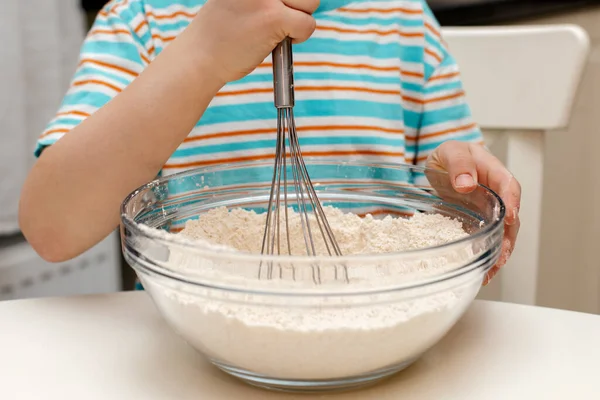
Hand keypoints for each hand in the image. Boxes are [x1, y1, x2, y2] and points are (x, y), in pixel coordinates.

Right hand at [186, 0, 318, 83]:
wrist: (199, 57)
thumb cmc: (218, 34)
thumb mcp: (239, 0)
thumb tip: (292, 0)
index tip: (280, 7)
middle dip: (299, 5)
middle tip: (280, 20)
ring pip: (311, 1)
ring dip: (301, 18)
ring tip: (278, 29)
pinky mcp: (274, 17)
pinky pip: (308, 24)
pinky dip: (300, 37)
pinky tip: (279, 42)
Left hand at [426, 141, 520, 284]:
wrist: (442, 163)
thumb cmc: (450, 154)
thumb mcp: (451, 151)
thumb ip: (459, 164)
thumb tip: (466, 184)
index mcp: (494, 172)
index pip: (509, 186)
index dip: (512, 202)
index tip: (510, 218)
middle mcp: (497, 194)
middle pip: (510, 217)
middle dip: (508, 239)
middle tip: (502, 256)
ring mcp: (489, 210)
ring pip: (501, 233)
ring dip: (499, 253)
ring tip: (492, 272)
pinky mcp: (479, 223)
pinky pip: (486, 239)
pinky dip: (485, 255)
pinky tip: (481, 272)